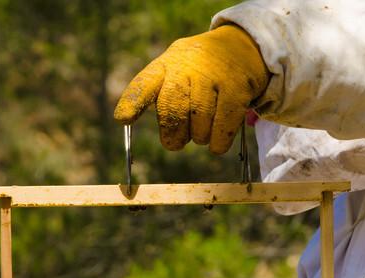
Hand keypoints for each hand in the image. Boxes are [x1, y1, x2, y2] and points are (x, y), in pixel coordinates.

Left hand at [114, 25, 269, 154]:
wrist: (242, 47)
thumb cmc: (197, 71)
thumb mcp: (173, 70)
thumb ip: (155, 93)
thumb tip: (127, 121)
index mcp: (166, 65)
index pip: (145, 84)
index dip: (133, 101)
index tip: (123, 118)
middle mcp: (189, 67)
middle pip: (172, 111)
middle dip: (172, 133)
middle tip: (175, 142)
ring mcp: (214, 78)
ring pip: (199, 127)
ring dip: (199, 137)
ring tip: (202, 128)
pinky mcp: (237, 91)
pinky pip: (221, 131)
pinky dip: (217, 143)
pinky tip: (217, 140)